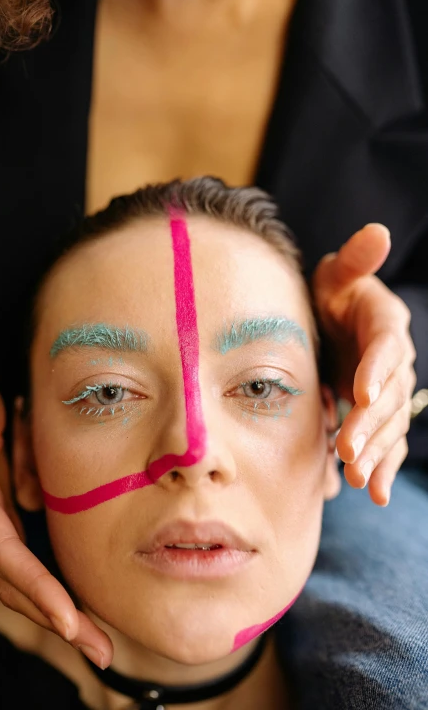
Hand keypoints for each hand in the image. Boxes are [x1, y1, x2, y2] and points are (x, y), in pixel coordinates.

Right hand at [0, 366, 112, 666]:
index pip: (5, 554)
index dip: (36, 588)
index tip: (68, 621)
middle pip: (16, 582)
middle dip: (56, 619)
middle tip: (99, 650)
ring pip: (24, 582)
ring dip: (59, 614)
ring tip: (98, 644)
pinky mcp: (6, 520)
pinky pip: (30, 564)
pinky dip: (54, 590)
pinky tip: (83, 607)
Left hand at [312, 224, 415, 505]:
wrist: (334, 320)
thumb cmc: (332, 293)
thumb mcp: (339, 273)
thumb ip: (355, 259)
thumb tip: (377, 231)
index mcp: (385, 324)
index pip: (385, 347)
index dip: (376, 369)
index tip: (362, 392)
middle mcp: (393, 361)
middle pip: (388, 396)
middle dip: (369, 424)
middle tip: (345, 450)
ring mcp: (389, 391)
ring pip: (389, 425)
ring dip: (375, 453)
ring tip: (357, 480)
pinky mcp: (379, 413)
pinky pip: (386, 442)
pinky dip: (381, 466)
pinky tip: (372, 494)